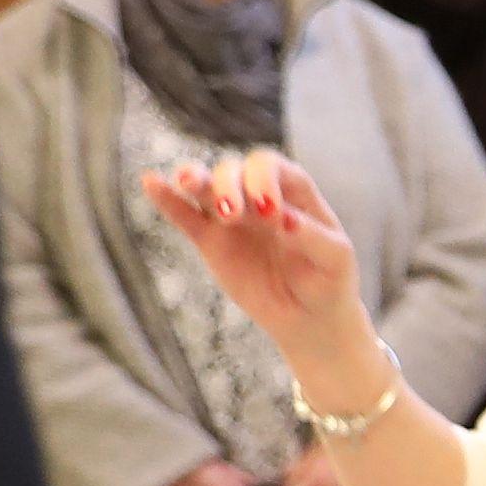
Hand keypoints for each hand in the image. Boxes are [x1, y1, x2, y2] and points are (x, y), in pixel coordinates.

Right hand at [138, 149, 366, 365]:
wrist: (309, 319)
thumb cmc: (330, 282)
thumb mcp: (335, 261)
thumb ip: (313, 237)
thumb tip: (282, 219)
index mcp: (293, 192)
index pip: (271, 167)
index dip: (264, 178)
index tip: (268, 211)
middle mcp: (258, 196)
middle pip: (234, 171)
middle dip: (228, 185)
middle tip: (231, 215)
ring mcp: (232, 216)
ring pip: (206, 186)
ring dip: (194, 179)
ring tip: (186, 182)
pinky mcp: (210, 240)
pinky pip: (184, 214)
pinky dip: (167, 198)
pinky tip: (151, 182)